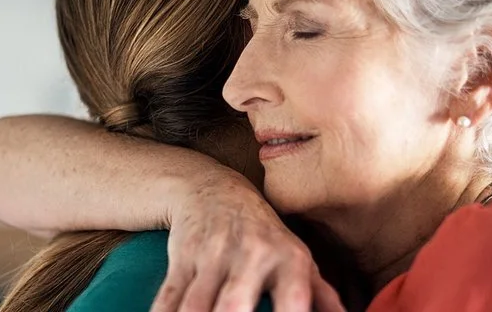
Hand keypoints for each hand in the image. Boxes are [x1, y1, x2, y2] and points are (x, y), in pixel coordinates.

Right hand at [151, 172, 344, 311]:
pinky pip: (168, 298)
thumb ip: (323, 295)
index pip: (294, 300)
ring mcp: (213, 256)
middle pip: (234, 306)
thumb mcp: (299, 257)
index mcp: (289, 259)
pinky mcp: (182, 258)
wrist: (214, 190)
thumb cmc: (265, 236)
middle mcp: (252, 255)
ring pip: (194, 306)